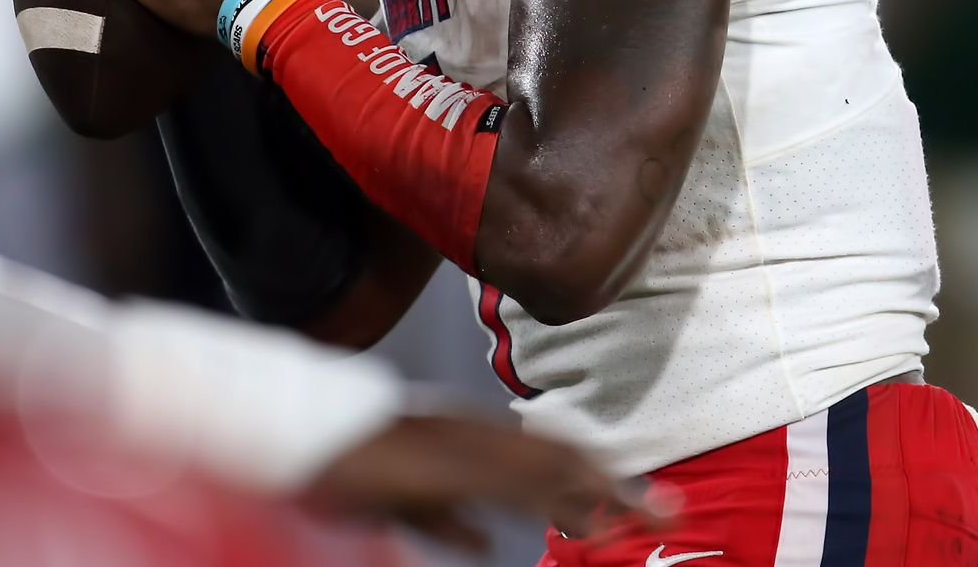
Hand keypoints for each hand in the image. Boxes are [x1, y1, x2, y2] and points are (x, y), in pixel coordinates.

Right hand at [305, 411, 676, 553]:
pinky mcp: (454, 463)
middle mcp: (481, 435)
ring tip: (643, 510)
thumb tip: (482, 542)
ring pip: (548, 466)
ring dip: (600, 487)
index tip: (636, 503)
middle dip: (616, 483)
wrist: (312, 439)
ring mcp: (470, 445)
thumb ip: (448, 522)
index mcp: (473, 442)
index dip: (594, 479)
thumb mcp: (410, 506)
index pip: (548, 458)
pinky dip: (552, 493)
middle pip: (563, 458)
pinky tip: (582, 512)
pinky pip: (512, 479)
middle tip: (666, 509)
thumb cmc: (354, 468)